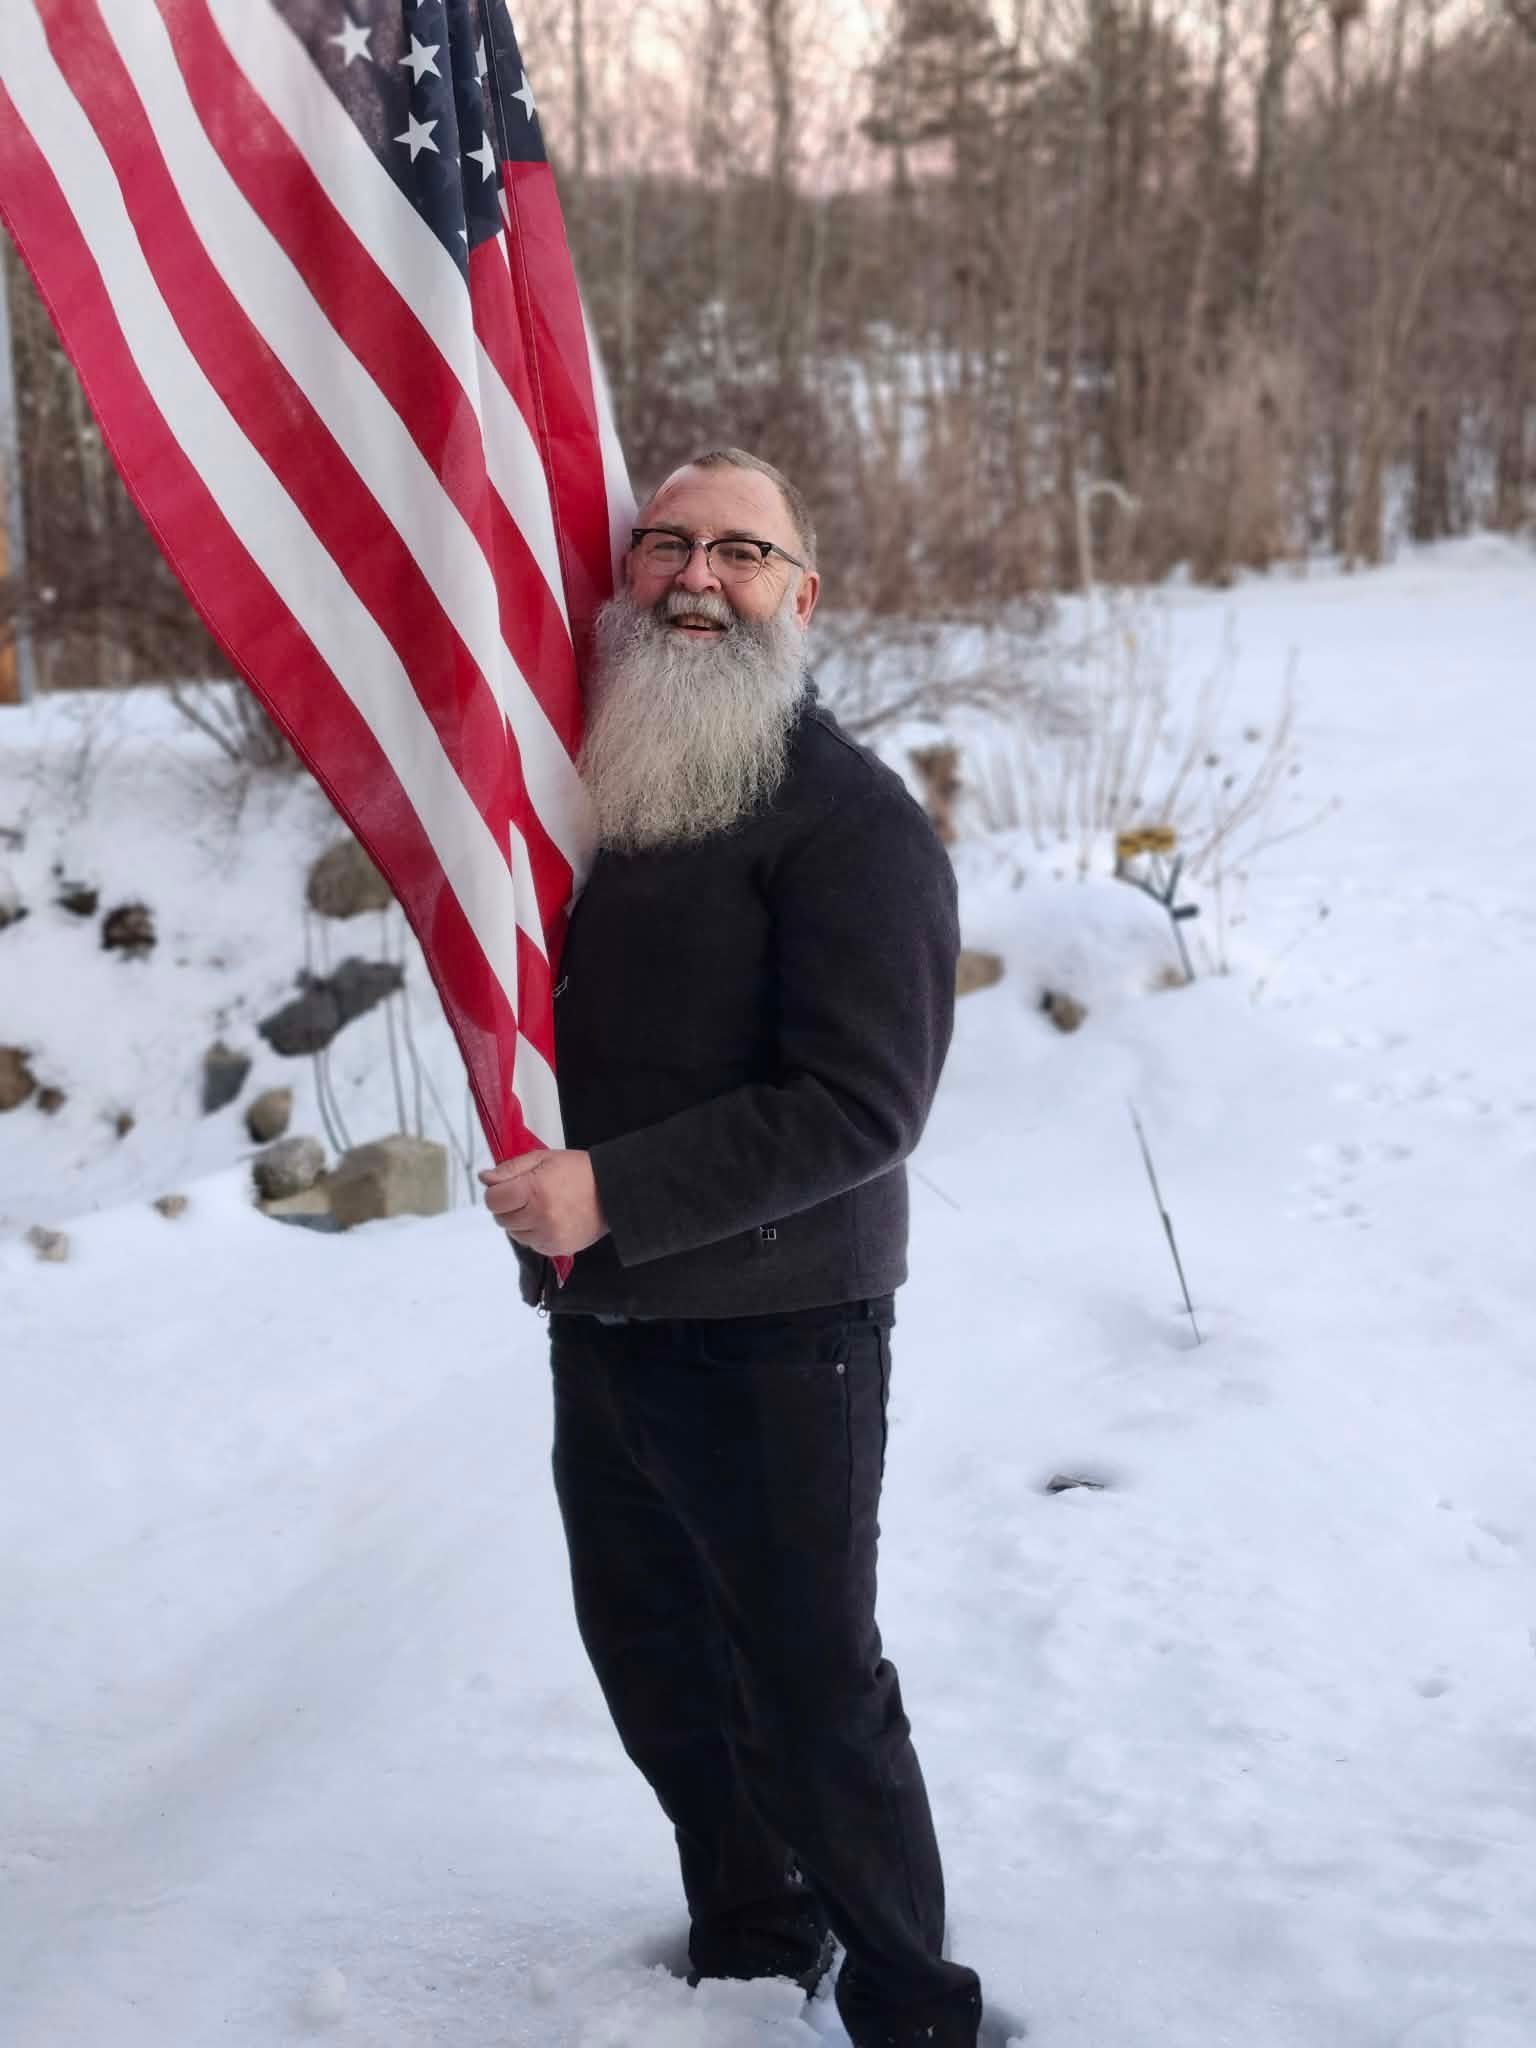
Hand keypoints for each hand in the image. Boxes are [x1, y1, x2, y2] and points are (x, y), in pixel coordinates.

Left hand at [479, 1149, 607, 1257]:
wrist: (612, 1192)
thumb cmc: (578, 1171)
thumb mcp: (542, 1158)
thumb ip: (510, 1169)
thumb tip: (485, 1178)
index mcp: (534, 1191)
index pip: (493, 1200)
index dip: (496, 1192)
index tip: (506, 1186)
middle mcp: (539, 1217)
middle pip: (501, 1218)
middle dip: (508, 1206)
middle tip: (525, 1194)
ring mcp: (548, 1236)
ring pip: (514, 1234)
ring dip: (520, 1222)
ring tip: (540, 1207)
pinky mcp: (557, 1249)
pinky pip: (531, 1244)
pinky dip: (534, 1233)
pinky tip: (549, 1219)